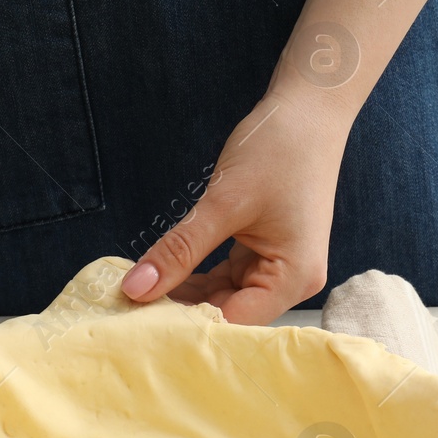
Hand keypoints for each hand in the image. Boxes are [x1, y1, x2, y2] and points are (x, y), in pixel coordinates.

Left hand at [119, 90, 347, 323]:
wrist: (307, 110)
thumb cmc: (277, 150)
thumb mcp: (223, 203)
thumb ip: (180, 249)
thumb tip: (136, 287)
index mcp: (293, 278)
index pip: (234, 322)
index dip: (187, 327)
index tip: (139, 324)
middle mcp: (292, 281)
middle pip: (229, 314)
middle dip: (181, 311)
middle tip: (129, 309)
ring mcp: (279, 267)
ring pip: (223, 296)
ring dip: (184, 294)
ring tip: (138, 293)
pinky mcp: (265, 252)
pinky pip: (226, 276)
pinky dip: (196, 275)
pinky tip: (161, 275)